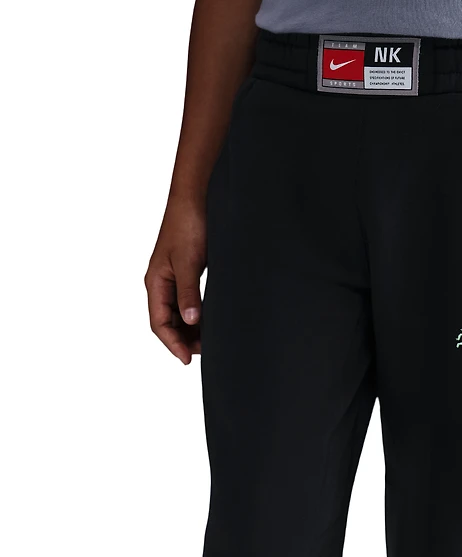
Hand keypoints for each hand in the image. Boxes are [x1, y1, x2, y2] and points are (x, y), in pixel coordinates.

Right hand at [145, 198, 205, 363]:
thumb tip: (191, 322)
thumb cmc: (188, 225)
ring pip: (179, 313)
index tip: (188, 359)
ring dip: (191, 330)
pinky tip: (212, 322)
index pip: (159, 323)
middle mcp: (162, 282)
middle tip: (205, 352)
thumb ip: (189, 293)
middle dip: (183, 340)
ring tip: (210, 341)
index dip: (172, 344)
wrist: (197, 197)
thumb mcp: (189, 262)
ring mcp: (175, 277)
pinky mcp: (189, 272)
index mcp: (156, 282)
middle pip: (168, 322)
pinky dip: (198, 315)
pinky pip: (189, 301)